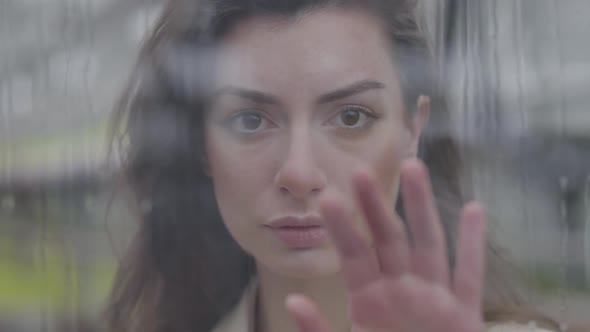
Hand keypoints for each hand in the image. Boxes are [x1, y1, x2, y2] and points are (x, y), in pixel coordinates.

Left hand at [286, 159, 485, 331]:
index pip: (354, 255)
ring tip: (415, 168)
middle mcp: (400, 290)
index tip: (328, 196)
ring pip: (428, 245)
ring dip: (422, 208)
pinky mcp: (462, 315)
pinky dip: (473, 245)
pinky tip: (475, 210)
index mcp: (368, 300)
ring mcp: (433, 299)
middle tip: (361, 170)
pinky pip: (469, 276)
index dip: (342, 226)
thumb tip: (295, 299)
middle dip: (376, 206)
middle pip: (388, 239)